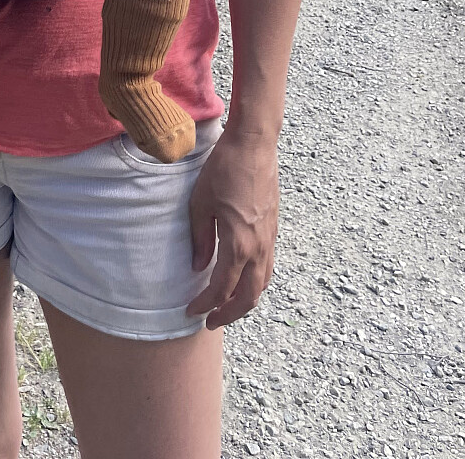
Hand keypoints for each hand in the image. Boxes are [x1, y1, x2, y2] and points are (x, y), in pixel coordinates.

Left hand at [187, 125, 279, 327]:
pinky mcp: (274, 229)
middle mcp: (259, 247)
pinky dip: (255, 283)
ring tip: (226, 307)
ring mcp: (270, 239)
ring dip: (245, 301)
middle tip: (209, 321)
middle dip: (229, 314)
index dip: (205, 304)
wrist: (254, 144)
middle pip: (248, 297)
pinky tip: (242, 279)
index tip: (190, 311)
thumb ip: (200, 239)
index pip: (221, 288)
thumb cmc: (223, 169)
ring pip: (262, 284)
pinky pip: (268, 267)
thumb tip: (198, 267)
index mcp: (239, 244)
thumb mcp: (200, 203)